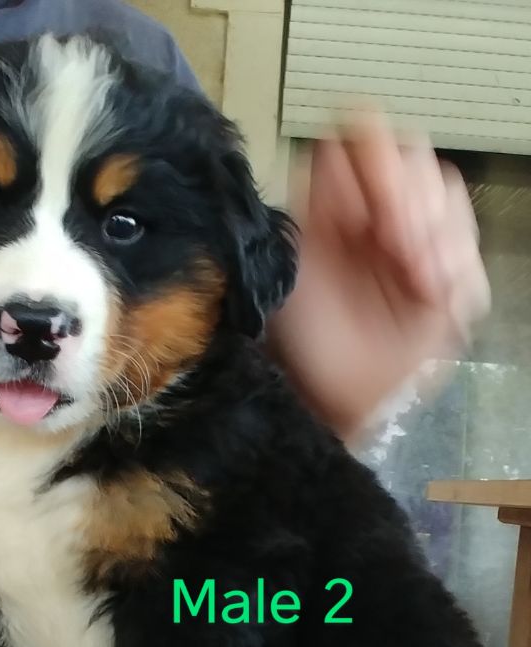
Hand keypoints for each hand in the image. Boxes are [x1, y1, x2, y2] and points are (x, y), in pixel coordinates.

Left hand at [269, 114, 490, 441]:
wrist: (327, 396)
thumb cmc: (299, 337)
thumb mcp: (291, 266)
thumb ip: (313, 205)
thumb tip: (343, 160)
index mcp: (334, 198)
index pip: (365, 135)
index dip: (376, 165)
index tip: (367, 217)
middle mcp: (376, 209)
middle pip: (418, 158)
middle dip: (413, 205)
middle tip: (397, 253)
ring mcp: (414, 239)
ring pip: (450, 196)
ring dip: (439, 238)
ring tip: (418, 283)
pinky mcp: (447, 276)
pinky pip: (470, 250)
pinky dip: (458, 273)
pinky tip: (431, 297)